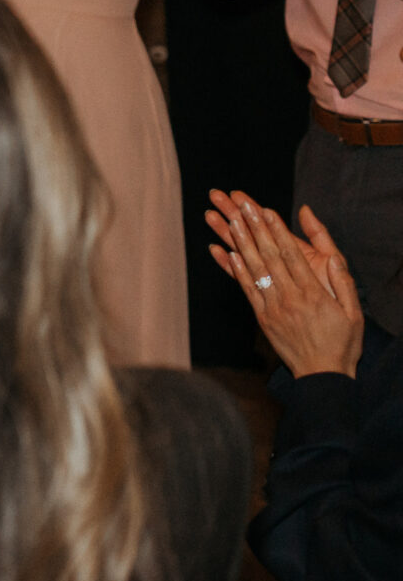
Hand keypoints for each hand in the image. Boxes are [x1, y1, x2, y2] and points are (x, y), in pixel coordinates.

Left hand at [207, 192, 364, 377]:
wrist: (322, 375)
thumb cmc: (342, 343)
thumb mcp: (353, 314)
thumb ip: (343, 284)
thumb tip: (332, 260)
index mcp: (314, 293)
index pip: (291, 255)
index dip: (277, 231)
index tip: (266, 211)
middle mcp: (290, 297)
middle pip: (269, 256)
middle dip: (255, 228)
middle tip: (241, 206)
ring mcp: (273, 308)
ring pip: (254, 269)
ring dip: (241, 243)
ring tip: (229, 220)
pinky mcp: (263, 318)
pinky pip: (247, 290)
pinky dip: (236, 270)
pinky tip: (227, 253)